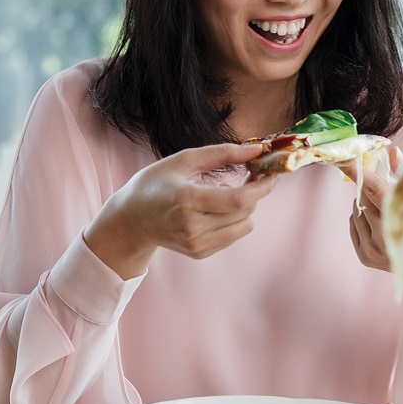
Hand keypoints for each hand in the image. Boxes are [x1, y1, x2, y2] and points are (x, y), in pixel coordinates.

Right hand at [85, 143, 277, 278]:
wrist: (131, 220)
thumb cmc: (156, 183)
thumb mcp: (185, 160)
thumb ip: (223, 153)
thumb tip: (257, 150)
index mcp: (187, 200)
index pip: (239, 200)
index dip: (262, 187)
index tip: (271, 172)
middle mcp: (192, 226)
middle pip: (245, 211)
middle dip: (256, 191)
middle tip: (253, 173)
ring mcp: (196, 243)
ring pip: (245, 225)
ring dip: (245, 206)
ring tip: (225, 192)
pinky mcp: (200, 252)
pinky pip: (234, 234)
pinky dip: (234, 219)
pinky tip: (216, 208)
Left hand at [338, 146, 402, 272]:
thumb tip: (393, 151)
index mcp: (400, 220)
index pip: (374, 190)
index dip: (359, 173)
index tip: (345, 160)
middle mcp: (383, 237)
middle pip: (363, 198)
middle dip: (369, 189)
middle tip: (382, 190)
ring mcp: (372, 249)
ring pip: (356, 211)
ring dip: (365, 204)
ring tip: (383, 210)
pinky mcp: (364, 257)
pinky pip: (353, 224)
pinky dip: (361, 217)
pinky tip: (377, 222)